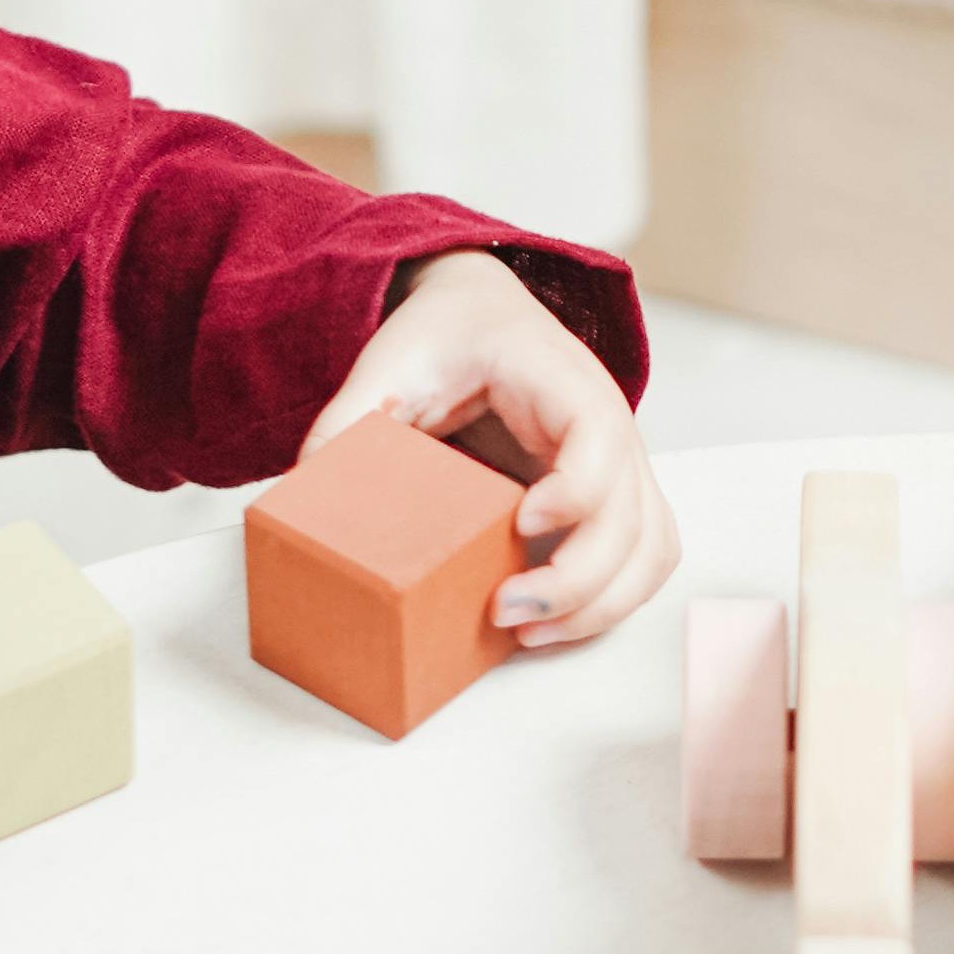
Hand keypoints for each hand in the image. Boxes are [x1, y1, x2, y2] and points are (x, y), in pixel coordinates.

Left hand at [311, 252, 678, 648]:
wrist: (481, 317)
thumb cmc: (448, 336)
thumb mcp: (391, 363)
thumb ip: (348, 422)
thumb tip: (303, 494)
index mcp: (560, 378)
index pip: (600, 436)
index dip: (576, 490)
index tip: (521, 524)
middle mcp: (607, 423)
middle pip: (631, 512)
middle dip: (578, 578)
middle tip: (505, 611)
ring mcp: (621, 465)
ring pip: (650, 548)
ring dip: (601, 604)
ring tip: (528, 636)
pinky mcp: (614, 499)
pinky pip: (644, 558)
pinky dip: (612, 602)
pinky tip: (549, 626)